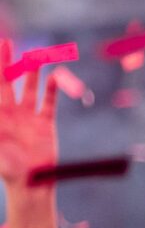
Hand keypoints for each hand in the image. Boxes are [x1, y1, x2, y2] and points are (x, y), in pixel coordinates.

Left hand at [0, 42, 57, 191]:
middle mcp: (11, 112)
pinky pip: (49, 103)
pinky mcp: (46, 124)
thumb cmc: (8, 169)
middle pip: (8, 82)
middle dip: (7, 63)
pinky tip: (53, 77)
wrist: (31, 183)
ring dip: (30, 73)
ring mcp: (29, 117)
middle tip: (7, 43)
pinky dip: (51, 90)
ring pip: (29, 89)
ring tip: (34, 55)